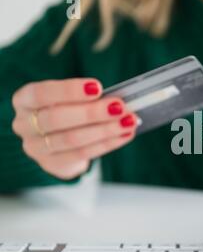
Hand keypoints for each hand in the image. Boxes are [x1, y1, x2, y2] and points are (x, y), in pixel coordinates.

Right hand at [12, 78, 137, 179]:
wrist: (56, 142)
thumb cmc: (66, 110)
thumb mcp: (69, 99)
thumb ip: (86, 97)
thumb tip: (117, 100)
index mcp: (24, 100)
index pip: (41, 93)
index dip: (69, 90)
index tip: (97, 87)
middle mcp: (24, 124)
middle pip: (57, 118)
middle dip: (92, 112)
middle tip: (119, 107)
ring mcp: (35, 147)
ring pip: (72, 139)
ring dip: (105, 130)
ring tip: (128, 122)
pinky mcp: (51, 164)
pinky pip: (82, 154)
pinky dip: (107, 144)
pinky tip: (125, 135)